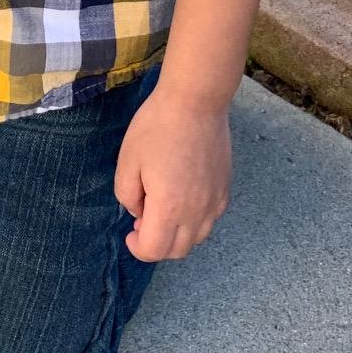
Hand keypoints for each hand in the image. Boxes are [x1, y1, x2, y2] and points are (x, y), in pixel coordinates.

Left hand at [113, 86, 230, 261]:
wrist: (196, 102)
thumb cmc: (157, 127)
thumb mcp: (128, 161)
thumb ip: (127, 196)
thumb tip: (139, 211)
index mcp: (168, 207)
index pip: (154, 250)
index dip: (137, 248)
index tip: (130, 232)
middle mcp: (196, 212)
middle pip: (177, 250)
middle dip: (156, 245)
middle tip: (142, 221)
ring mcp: (215, 202)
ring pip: (197, 238)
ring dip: (177, 235)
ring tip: (163, 210)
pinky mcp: (225, 190)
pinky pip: (210, 220)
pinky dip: (195, 221)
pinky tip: (183, 198)